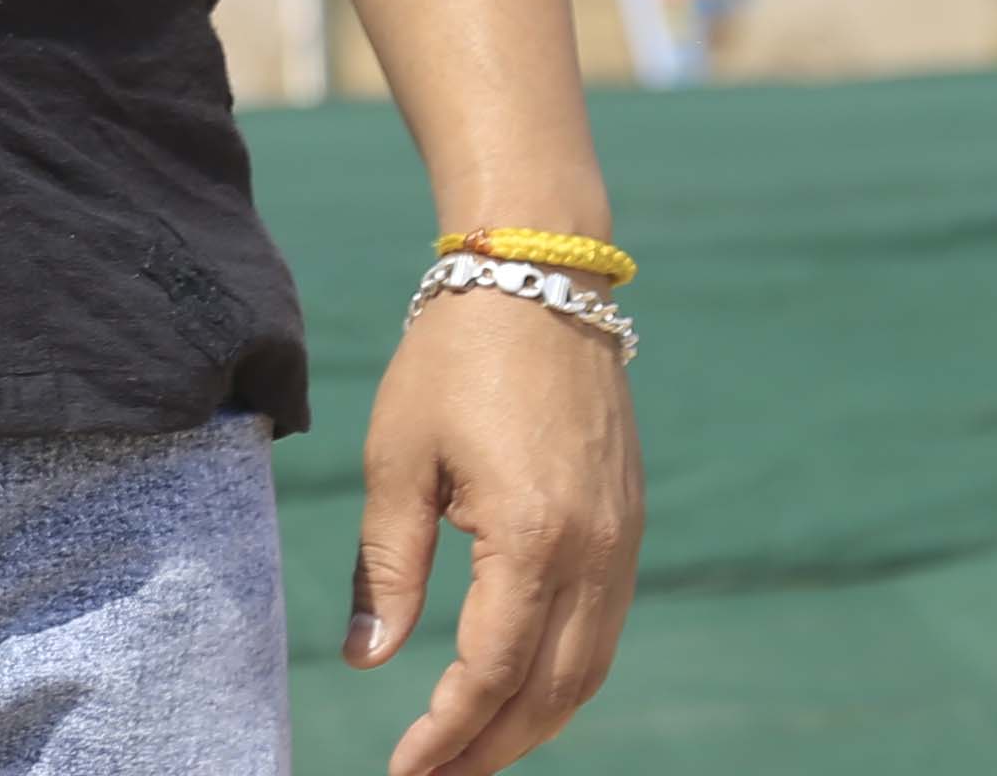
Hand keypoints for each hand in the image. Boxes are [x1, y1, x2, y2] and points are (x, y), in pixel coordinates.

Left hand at [345, 281, 640, 775]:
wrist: (538, 270)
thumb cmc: (455, 357)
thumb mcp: (399, 461)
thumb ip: (387, 568)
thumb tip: (368, 660)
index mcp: (535, 537)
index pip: (490, 673)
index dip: (445, 734)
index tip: (402, 769)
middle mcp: (596, 551)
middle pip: (551, 693)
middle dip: (491, 749)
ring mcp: (624, 539)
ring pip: (589, 671)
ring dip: (532, 723)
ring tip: (470, 752)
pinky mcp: (629, 522)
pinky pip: (604, 628)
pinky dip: (563, 675)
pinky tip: (517, 688)